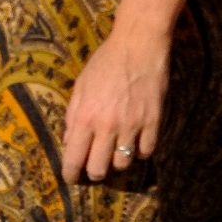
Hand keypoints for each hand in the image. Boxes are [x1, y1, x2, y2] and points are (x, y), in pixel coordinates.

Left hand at [62, 28, 170, 182]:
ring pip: (123, 164)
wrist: (139, 43)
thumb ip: (73, 115)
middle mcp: (107, 125)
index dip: (70, 174)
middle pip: (99, 169)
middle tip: (95, 166)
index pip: (74, 158)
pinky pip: (146, 151)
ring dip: (117, 162)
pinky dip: (139, 152)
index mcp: (85, 116)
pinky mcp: (153, 121)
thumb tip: (68, 140)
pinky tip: (135, 142)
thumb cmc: (106, 61)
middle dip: (94, 172)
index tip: (71, 178)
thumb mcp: (81, 85)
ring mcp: (132, 125)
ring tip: (115, 151)